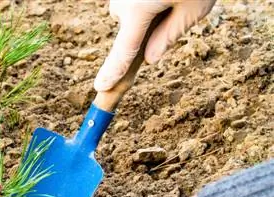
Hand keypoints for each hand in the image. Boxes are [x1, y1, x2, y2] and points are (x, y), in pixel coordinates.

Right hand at [94, 0, 215, 90]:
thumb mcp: (194, 7)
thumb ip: (170, 36)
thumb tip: (151, 58)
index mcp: (138, 13)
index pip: (123, 53)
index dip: (113, 73)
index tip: (101, 88)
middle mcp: (122, 2)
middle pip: (129, 28)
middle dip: (147, 26)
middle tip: (175, 5)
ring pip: (128, 10)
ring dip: (146, 6)